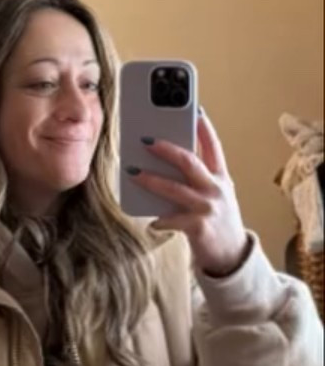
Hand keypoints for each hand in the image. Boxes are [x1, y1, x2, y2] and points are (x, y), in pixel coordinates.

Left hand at [132, 112, 249, 275]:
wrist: (231, 256)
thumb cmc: (217, 222)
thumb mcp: (215, 196)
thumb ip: (198, 181)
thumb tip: (166, 166)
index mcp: (221, 177)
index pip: (213, 146)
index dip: (204, 128)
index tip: (194, 109)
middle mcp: (216, 189)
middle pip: (189, 162)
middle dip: (166, 149)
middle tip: (146, 139)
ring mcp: (208, 207)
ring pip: (175, 188)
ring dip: (151, 179)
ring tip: (133, 172)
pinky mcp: (199, 227)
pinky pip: (172, 220)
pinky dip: (159, 221)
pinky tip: (150, 223)